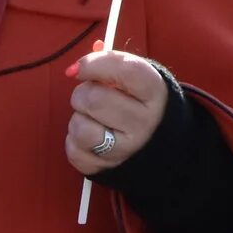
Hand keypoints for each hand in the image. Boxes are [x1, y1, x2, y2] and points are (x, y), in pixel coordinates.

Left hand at [65, 47, 171, 179]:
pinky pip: (73, 150)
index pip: (124, 70)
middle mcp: (144, 122)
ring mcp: (126, 149)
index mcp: (154, 93)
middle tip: (88, 95)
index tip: (79, 69)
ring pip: (80, 127)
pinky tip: (90, 137)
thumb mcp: (136, 78)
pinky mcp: (106, 168)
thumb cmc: (139, 101)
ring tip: (90, 118)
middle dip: (82, 93)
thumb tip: (75, 68)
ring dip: (77, 118)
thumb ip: (110, 64)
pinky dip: (74, 141)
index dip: (94, 64)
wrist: (159, 144)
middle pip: (94, 100)